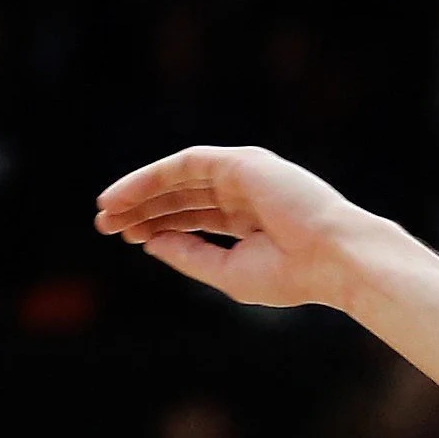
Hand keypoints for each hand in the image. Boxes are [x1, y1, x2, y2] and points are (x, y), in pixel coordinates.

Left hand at [91, 146, 374, 310]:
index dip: (158, 224)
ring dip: (140, 192)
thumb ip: (188, 255)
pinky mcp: (240, 162)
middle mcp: (245, 191)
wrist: (333, 260)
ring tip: (107, 211)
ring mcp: (244, 174)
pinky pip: (185, 164)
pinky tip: (125, 196)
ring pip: (178, 177)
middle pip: (181, 195)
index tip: (127, 238)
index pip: (193, 216)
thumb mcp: (226, 271)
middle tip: (105, 225)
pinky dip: (152, 177)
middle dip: (142, 208)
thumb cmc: (291, 275)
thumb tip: (150, 242)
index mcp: (249, 219)